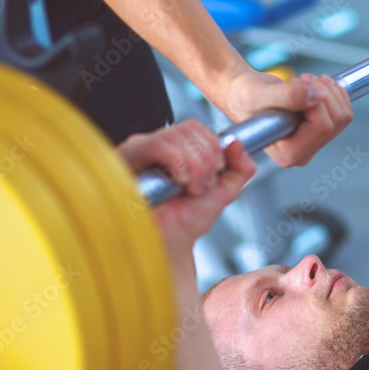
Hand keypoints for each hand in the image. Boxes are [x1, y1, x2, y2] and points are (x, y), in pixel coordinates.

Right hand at [118, 119, 256, 258]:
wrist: (170, 242)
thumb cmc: (189, 220)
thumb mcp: (225, 191)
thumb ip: (240, 168)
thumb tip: (236, 141)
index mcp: (177, 149)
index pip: (196, 127)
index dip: (212, 147)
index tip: (213, 175)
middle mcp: (157, 146)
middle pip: (188, 128)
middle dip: (206, 159)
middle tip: (201, 186)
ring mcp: (140, 151)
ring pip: (175, 136)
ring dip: (194, 165)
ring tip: (189, 188)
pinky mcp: (128, 159)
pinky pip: (157, 146)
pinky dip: (178, 163)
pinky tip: (178, 183)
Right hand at [221, 70, 352, 166]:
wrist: (243, 95)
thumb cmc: (243, 98)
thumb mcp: (258, 95)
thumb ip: (287, 96)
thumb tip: (318, 94)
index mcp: (288, 153)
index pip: (321, 126)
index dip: (317, 100)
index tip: (299, 83)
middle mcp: (303, 153)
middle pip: (337, 120)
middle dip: (325, 92)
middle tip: (303, 80)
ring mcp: (313, 143)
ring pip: (343, 115)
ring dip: (330, 91)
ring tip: (306, 82)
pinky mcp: (320, 132)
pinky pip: (343, 112)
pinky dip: (334, 93)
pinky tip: (315, 87)